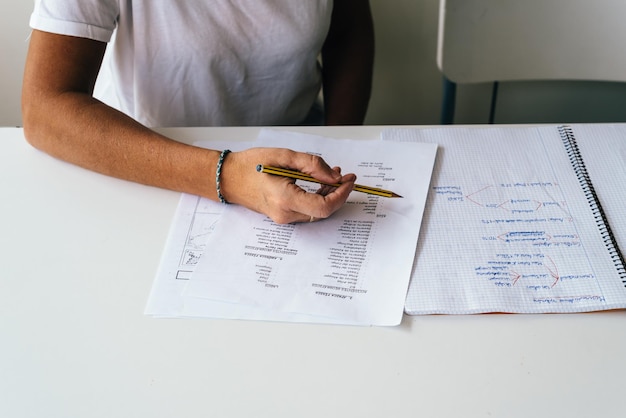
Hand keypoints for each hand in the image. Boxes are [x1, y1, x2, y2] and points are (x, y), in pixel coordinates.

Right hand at [219, 148, 355, 223]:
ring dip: (329, 195)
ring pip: (317, 212)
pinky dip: (318, 197)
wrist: (228, 178)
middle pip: (323, 211)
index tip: (349, 180)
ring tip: (334, 175)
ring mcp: (284, 218)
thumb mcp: (284, 156)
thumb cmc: (251, 165)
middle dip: (338, 194)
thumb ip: (312, 164)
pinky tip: (321, 182)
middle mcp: (285, 214)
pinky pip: (307, 210)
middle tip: (346, 175)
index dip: (341, 194)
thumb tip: (334, 176)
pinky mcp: (283, 216)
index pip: (324, 207)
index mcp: (284, 199)